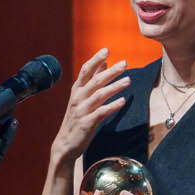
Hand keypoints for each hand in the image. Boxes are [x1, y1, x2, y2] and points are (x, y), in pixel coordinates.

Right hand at [50, 48, 129, 165]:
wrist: (66, 144)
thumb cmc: (77, 118)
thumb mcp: (82, 97)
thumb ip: (93, 79)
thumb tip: (104, 62)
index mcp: (77, 90)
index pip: (85, 70)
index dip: (95, 60)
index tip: (106, 50)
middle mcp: (78, 98)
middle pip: (95, 81)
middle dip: (110, 71)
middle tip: (124, 63)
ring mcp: (82, 111)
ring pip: (99, 95)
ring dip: (114, 87)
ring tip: (128, 80)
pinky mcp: (86, 123)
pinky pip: (101, 112)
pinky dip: (112, 106)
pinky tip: (122, 101)